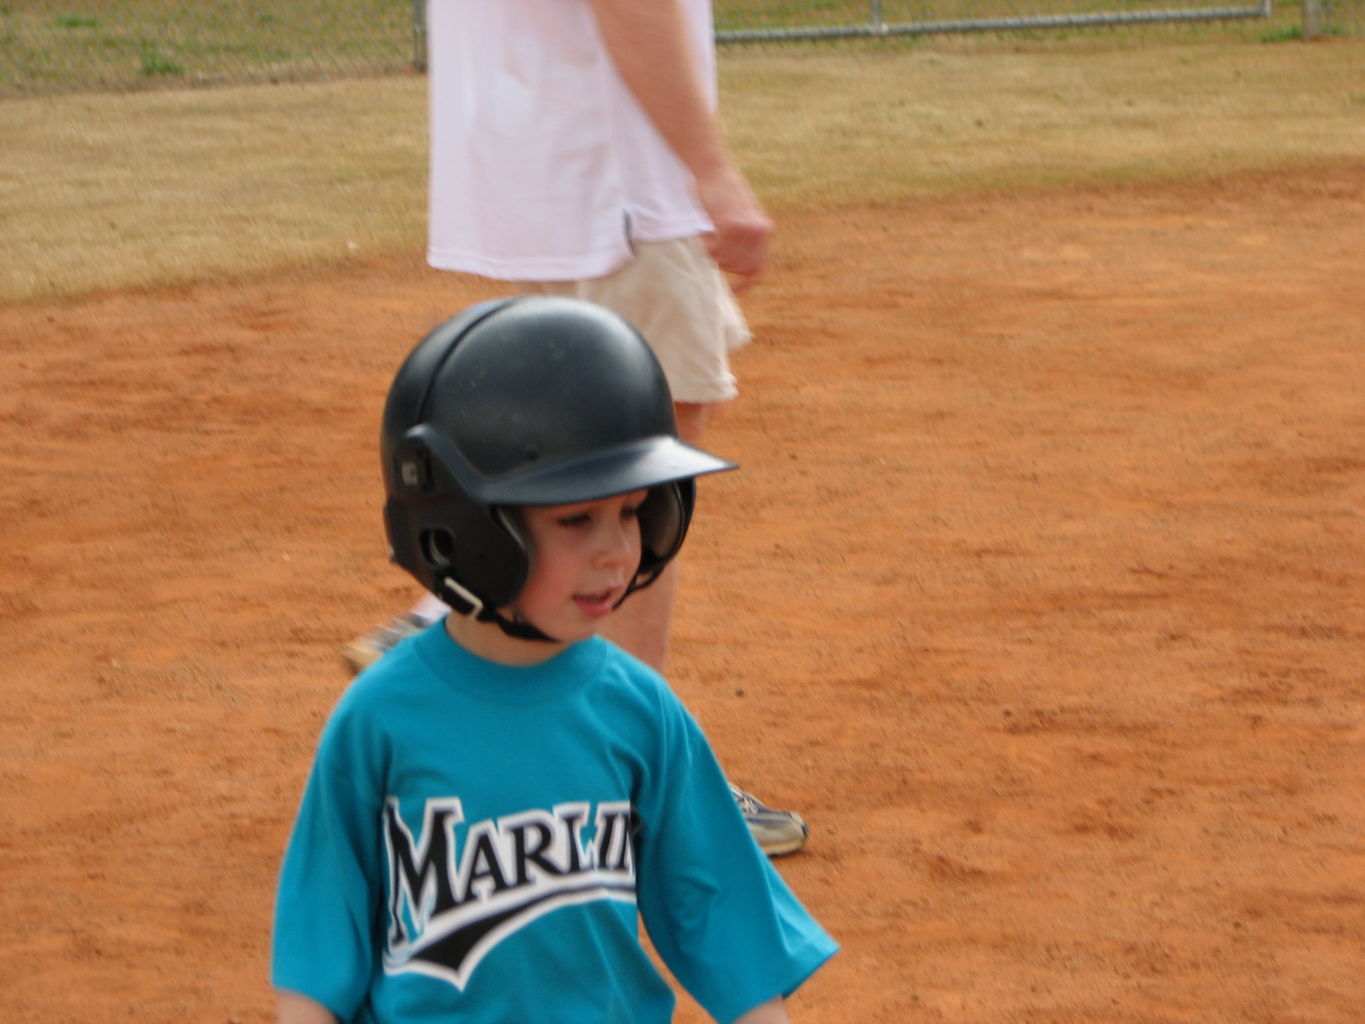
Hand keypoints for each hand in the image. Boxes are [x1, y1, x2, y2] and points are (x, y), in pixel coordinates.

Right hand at [695, 165, 773, 292]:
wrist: (714, 169)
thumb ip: (744, 238)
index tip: (735, 292)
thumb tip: (736, 265)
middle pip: (739, 267)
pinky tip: (702, 234)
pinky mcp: (730, 225)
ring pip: (726, 260)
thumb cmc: (722, 193)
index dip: (746, 282)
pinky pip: (715, 250)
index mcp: (765, 230)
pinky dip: (706, 246)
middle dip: (722, 263)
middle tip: (710, 249)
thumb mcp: (741, 216)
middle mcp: (760, 231)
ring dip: (712, 253)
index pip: (758, 266)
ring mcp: (746, 229)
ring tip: (705, 237)